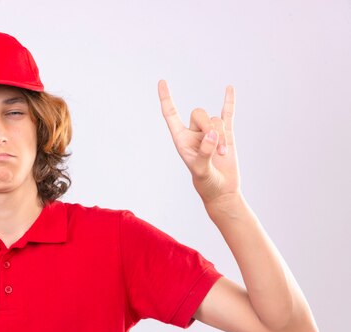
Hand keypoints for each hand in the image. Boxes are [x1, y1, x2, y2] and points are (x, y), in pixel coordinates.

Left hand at [157, 79, 240, 205]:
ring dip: (221, 135)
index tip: (162, 82)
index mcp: (181, 139)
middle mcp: (194, 133)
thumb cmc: (207, 184)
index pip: (171, 114)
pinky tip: (229, 88)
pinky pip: (227, 114)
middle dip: (208, 127)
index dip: (166, 98)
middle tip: (215, 148)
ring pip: (215, 119)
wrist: (223, 190)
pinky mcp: (226, 134)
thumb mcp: (201, 171)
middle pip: (199, 113)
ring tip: (221, 154)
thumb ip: (204, 153)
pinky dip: (229, 101)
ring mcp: (210, 132)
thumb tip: (211, 134)